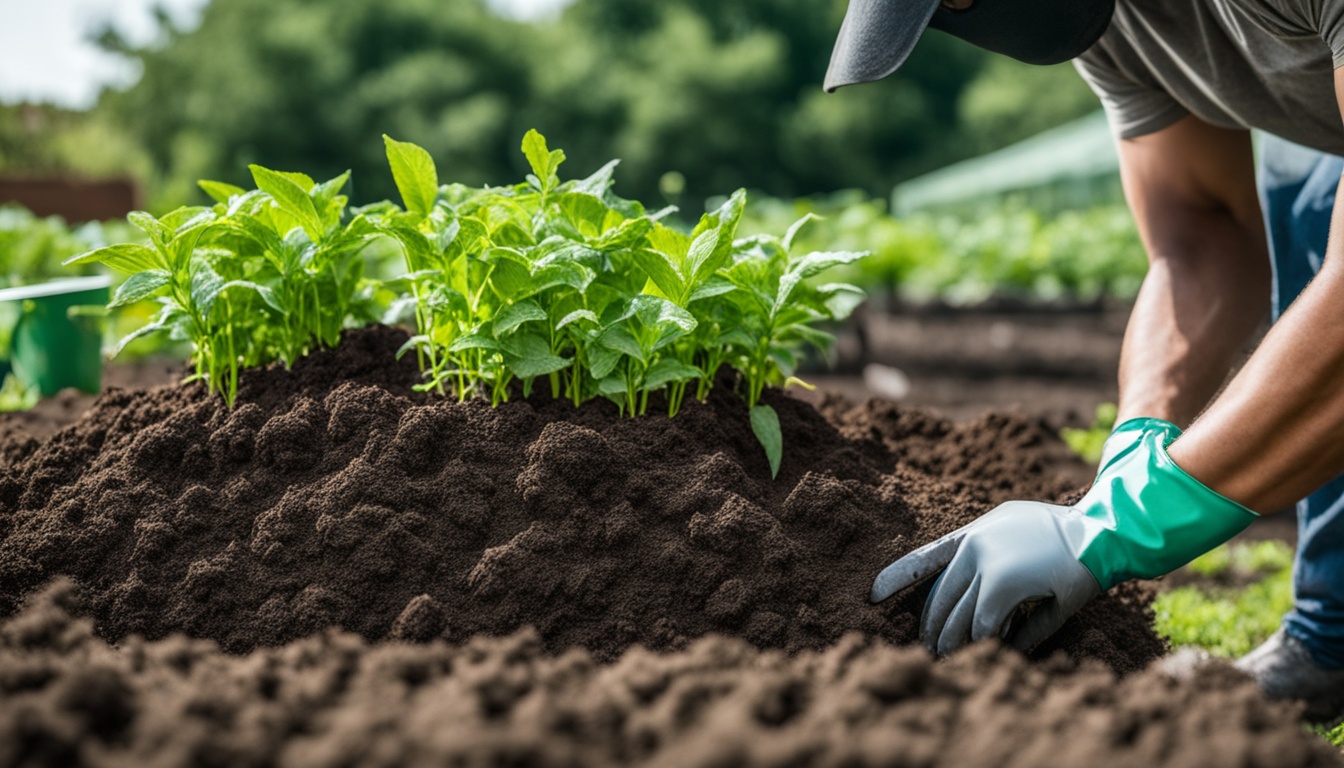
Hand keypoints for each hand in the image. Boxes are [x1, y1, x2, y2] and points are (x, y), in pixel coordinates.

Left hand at [871, 500, 1100, 655]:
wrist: (1102, 532)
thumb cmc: (1063, 536)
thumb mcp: (1016, 536)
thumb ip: (989, 563)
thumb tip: (971, 602)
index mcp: (973, 535)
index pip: (925, 559)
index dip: (897, 577)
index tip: (871, 593)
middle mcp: (974, 549)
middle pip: (940, 599)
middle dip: (932, 629)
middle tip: (927, 651)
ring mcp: (987, 566)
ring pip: (958, 618)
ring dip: (953, 644)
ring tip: (946, 661)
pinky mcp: (1004, 586)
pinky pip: (984, 627)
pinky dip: (985, 644)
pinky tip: (987, 653)